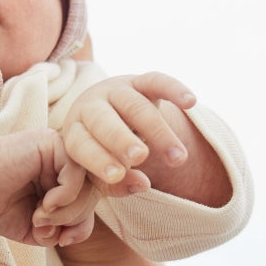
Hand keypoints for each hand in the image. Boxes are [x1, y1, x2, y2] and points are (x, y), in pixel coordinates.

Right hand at [0, 128, 90, 245]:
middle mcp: (66, 162)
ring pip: (88, 186)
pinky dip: (65, 197)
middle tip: (45, 226)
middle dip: (74, 220)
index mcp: (65, 179)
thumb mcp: (42, 230)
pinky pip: (76, 174)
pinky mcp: (52, 143)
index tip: (63, 240)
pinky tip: (45, 205)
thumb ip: (68, 229)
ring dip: (68, 212)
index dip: (83, 226)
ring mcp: (60, 150)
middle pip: (94, 195)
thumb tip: (79, 232)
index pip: (92, 203)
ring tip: (41, 217)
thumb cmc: (0, 208)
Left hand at [60, 72, 196, 196]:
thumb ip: (117, 184)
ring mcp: (116, 91)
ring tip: (178, 158)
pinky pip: (156, 81)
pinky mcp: (139, 82)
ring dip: (159, 132)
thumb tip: (143, 185)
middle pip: (106, 122)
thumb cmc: (102, 154)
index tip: (117, 175)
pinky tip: (191, 101)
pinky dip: (174, 89)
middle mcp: (91, 106)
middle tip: (140, 156)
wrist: (108, 117)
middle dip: (122, 139)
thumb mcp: (101, 174)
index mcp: (75, 132)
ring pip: (136, 107)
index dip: (98, 159)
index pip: (82, 145)